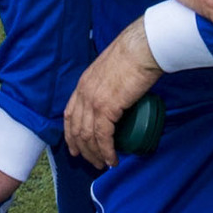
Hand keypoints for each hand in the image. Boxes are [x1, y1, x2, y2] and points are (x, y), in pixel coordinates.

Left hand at [62, 17, 165, 172]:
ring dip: (95, 154)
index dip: (70, 134)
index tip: (75, 148)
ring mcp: (93, 101)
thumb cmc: (135, 54)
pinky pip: (102, 137)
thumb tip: (121, 92)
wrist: (143, 48)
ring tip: (104, 164)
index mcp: (84, 83)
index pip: (70, 114)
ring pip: (88, 136)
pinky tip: (112, 159)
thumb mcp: (113, 68)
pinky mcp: (106, 108)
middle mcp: (84, 93)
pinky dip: (106, 151)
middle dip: (82, 149)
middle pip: (76, 129)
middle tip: (92, 161)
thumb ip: (110, 80)